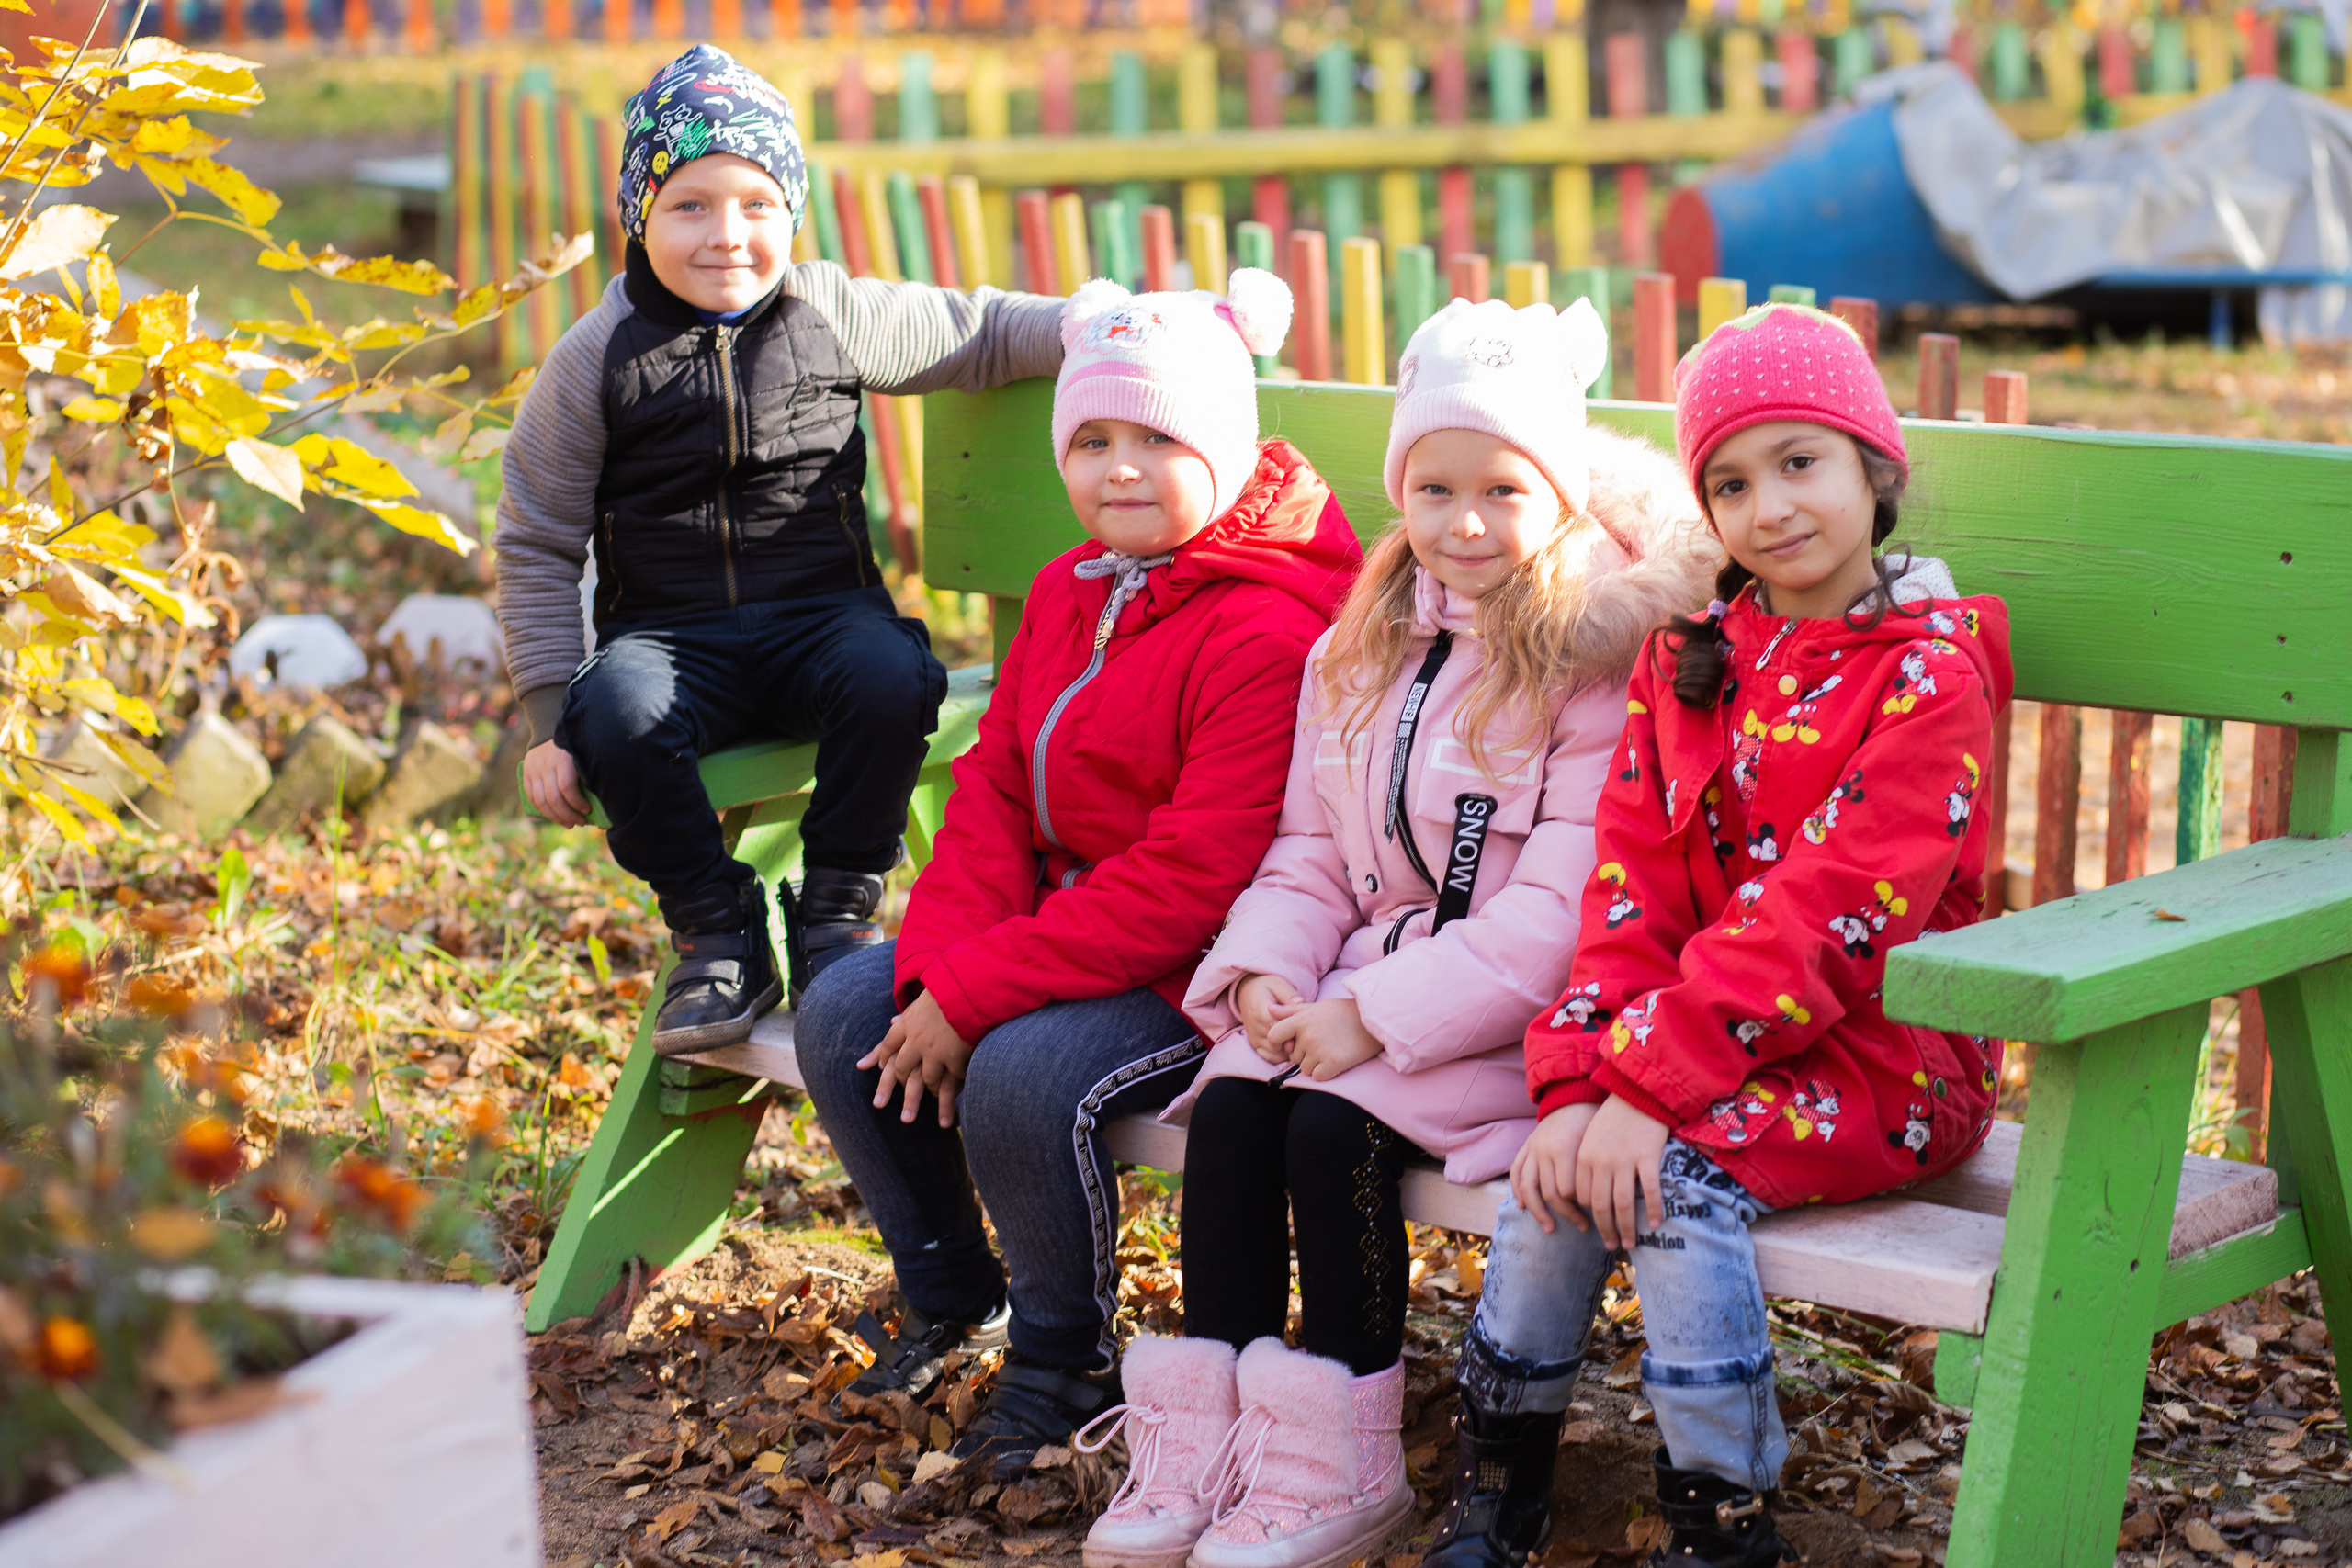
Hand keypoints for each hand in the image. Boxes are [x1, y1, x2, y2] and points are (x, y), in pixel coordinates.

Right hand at [523, 740, 591, 826]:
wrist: (549, 732)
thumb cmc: (574, 749)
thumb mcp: (581, 756)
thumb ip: (585, 775)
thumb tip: (597, 802)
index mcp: (562, 759)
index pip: (567, 787)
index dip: (577, 802)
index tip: (587, 810)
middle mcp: (545, 765)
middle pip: (553, 797)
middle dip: (567, 814)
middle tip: (580, 822)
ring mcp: (533, 770)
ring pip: (541, 801)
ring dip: (555, 817)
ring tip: (569, 823)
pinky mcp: (526, 774)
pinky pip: (532, 798)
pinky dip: (543, 810)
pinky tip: (555, 816)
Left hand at [860, 991, 974, 1127]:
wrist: (972, 987)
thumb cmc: (950, 991)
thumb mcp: (923, 1000)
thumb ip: (909, 1014)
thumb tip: (892, 1021)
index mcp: (908, 1023)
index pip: (888, 1045)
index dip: (882, 1059)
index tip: (882, 1068)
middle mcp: (916, 1040)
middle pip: (900, 1069)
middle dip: (890, 1087)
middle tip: (879, 1105)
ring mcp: (935, 1051)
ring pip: (925, 1081)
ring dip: (925, 1096)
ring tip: (919, 1111)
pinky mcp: (955, 1058)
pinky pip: (952, 1079)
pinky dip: (953, 1091)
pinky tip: (955, 1101)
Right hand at [1234, 973, 1300, 1062]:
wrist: (1247, 991)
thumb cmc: (1266, 986)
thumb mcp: (1278, 983)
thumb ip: (1289, 994)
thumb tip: (1301, 1002)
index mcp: (1260, 1010)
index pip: (1277, 1027)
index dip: (1293, 1031)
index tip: (1305, 1028)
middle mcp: (1254, 1026)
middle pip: (1277, 1042)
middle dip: (1293, 1041)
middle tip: (1306, 1035)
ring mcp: (1253, 1037)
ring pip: (1274, 1052)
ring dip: (1288, 1050)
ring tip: (1299, 1040)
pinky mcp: (1254, 1043)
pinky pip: (1269, 1056)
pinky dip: (1281, 1055)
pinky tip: (1289, 1046)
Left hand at [1265, 997, 1382, 1082]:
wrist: (1373, 1020)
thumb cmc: (1343, 1012)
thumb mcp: (1316, 1007)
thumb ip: (1291, 1011)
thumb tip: (1269, 1010)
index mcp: (1301, 1020)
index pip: (1274, 1036)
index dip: (1278, 1043)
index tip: (1288, 1045)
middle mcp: (1308, 1035)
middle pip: (1293, 1056)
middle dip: (1304, 1054)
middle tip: (1323, 1043)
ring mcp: (1320, 1050)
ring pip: (1305, 1068)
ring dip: (1315, 1064)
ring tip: (1331, 1050)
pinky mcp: (1333, 1063)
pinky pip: (1317, 1077)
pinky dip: (1325, 1073)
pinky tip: (1335, 1061)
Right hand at [1509, 1101, 1599, 1234]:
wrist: (1574, 1095)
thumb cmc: (1593, 1121)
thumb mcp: (1597, 1144)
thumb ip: (1595, 1172)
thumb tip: (1605, 1206)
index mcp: (1564, 1149)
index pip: (1568, 1190)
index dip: (1581, 1206)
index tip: (1597, 1215)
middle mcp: (1544, 1150)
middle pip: (1551, 1193)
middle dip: (1568, 1214)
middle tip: (1584, 1227)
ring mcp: (1532, 1149)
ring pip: (1529, 1188)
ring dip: (1539, 1212)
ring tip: (1550, 1228)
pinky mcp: (1525, 1147)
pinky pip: (1516, 1173)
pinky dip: (1518, 1192)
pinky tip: (1524, 1207)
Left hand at [1574, 1095, 1671, 1250]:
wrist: (1638, 1092)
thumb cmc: (1615, 1118)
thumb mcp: (1593, 1139)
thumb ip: (1590, 1166)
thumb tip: (1592, 1200)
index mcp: (1583, 1157)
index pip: (1583, 1197)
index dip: (1591, 1215)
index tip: (1599, 1226)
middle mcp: (1601, 1161)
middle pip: (1600, 1206)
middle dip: (1606, 1229)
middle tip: (1612, 1245)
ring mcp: (1624, 1159)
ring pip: (1624, 1204)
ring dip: (1627, 1227)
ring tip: (1630, 1243)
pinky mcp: (1647, 1156)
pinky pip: (1650, 1190)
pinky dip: (1653, 1209)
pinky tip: (1657, 1224)